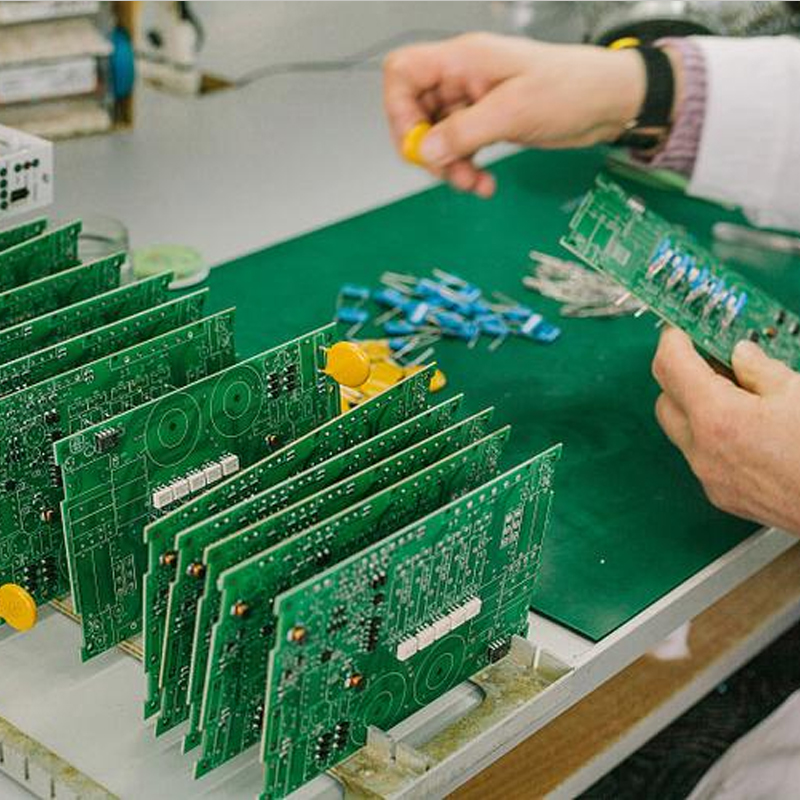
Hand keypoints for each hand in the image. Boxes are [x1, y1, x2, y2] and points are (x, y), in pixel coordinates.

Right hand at [383, 33, 647, 196]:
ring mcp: (473, 101)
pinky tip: (483, 183)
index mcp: (463, 60)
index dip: (398, 109)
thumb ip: (464, 132)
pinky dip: (465, 168)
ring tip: (473, 184)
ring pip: (437, 137)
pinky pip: (459, 148)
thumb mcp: (513, 112)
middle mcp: (462, 78)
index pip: (403, 73)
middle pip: (415, 112)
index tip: (417, 144)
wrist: (609, 103)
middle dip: (428, 150)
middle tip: (450, 173)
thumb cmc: (571, 89)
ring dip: (449, 167)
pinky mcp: (487, 122)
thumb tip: (425, 152)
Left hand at [652, 327, 799, 533]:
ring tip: (738, 394)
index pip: (670, 365)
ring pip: (681, 431)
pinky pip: (700, 456)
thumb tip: (741, 354)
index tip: (681, 329)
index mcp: (718, 418)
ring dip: (696, 408)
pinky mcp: (722, 496)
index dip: (673, 340)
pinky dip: (711, 436)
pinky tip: (746, 428)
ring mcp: (710, 478)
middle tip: (714, 359)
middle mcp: (703, 451)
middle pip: (665, 399)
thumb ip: (760, 369)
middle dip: (681, 375)